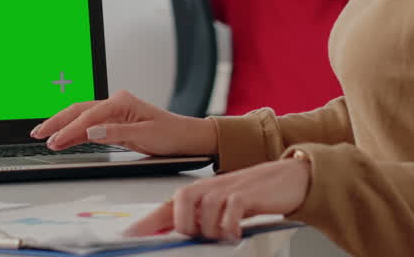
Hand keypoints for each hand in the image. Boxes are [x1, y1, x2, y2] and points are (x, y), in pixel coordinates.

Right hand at [31, 90, 216, 155]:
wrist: (188, 138)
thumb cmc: (172, 134)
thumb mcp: (146, 135)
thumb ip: (116, 133)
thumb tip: (91, 131)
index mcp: (121, 102)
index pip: (88, 116)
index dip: (69, 128)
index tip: (55, 140)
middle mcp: (115, 103)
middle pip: (79, 111)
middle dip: (57, 122)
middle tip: (37, 134)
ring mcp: (114, 113)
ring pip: (81, 117)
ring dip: (62, 126)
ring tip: (44, 136)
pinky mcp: (114, 124)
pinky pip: (89, 126)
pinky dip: (75, 132)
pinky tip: (63, 139)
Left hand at [126, 159, 310, 241]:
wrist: (285, 178)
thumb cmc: (250, 193)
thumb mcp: (219, 205)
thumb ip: (197, 218)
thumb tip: (175, 234)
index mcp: (195, 193)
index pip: (164, 210)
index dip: (145, 224)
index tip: (129, 235)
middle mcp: (204, 190)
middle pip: (181, 216)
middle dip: (192, 232)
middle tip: (208, 234)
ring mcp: (223, 191)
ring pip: (205, 221)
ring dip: (216, 232)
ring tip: (228, 230)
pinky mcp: (243, 196)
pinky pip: (229, 217)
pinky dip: (232, 227)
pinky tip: (237, 229)